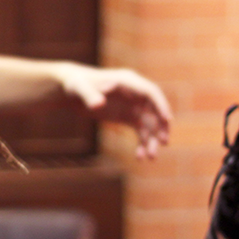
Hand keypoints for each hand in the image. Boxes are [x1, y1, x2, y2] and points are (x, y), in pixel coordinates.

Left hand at [57, 65, 171, 159]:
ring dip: (152, 140)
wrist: (71, 90)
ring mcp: (133, 105)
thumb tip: (98, 105)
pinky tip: (140, 157)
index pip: (150, 92)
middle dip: (160, 126)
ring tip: (151, 157)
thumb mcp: (79, 88)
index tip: (167, 120)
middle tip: (163, 143)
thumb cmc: (76, 84)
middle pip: (154, 110)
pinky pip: (140, 131)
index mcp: (128, 81)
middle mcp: (134, 93)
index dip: (161, 105)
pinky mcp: (128, 116)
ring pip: (149, 123)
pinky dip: (142, 143)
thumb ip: (89, 96)